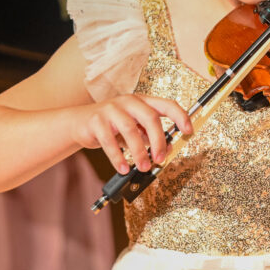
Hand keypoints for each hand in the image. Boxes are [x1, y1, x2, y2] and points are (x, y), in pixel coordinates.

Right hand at [71, 94, 192, 173]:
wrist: (80, 123)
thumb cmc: (112, 126)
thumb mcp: (134, 129)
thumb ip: (150, 137)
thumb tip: (167, 150)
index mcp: (142, 101)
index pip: (167, 104)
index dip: (180, 116)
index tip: (188, 132)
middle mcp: (129, 102)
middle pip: (150, 117)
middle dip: (159, 140)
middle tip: (161, 159)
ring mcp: (111, 109)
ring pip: (130, 129)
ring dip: (139, 152)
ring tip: (143, 167)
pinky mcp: (96, 121)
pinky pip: (109, 141)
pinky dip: (118, 157)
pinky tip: (123, 168)